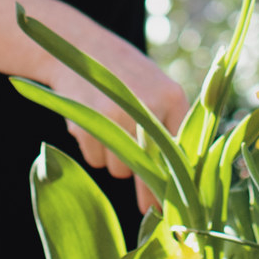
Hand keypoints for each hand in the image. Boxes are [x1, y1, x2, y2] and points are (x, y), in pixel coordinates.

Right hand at [43, 29, 188, 217]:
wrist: (79, 48)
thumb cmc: (126, 77)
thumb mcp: (157, 90)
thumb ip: (170, 129)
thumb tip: (178, 187)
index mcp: (172, 97)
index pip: (178, 156)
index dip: (171, 186)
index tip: (166, 210)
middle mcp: (147, 106)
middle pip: (148, 169)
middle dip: (142, 182)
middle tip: (141, 196)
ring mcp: (116, 114)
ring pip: (119, 169)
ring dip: (114, 159)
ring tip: (110, 126)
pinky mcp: (88, 122)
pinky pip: (95, 160)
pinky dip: (92, 150)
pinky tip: (91, 123)